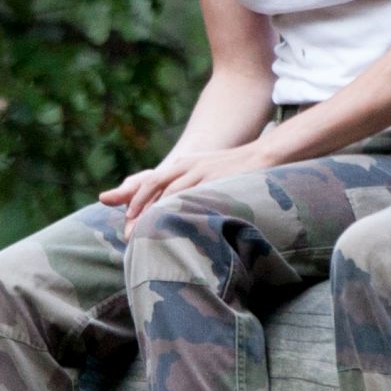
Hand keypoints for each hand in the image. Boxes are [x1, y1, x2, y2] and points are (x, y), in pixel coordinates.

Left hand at [101, 144, 264, 220]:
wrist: (262, 155)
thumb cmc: (234, 170)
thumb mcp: (205, 173)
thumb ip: (187, 187)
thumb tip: (172, 212)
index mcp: (182, 165)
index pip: (151, 183)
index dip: (136, 204)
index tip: (128, 226)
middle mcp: (187, 166)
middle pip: (154, 186)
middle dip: (138, 210)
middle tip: (129, 234)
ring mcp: (201, 171)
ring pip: (169, 193)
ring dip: (154, 214)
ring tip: (145, 235)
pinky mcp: (215, 180)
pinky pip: (192, 197)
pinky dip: (179, 211)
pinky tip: (172, 228)